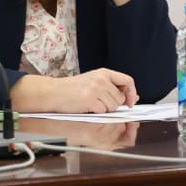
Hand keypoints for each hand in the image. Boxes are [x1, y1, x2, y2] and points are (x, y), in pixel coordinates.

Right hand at [13, 67, 139, 113]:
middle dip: (114, 106)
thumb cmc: (72, 89)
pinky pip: (102, 111)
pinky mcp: (90, 99)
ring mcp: (96, 88)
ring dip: (104, 110)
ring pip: (113, 106)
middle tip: (100, 104)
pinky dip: (96, 113)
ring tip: (92, 105)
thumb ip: (112, 88)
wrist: (54, 92)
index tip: (130, 102)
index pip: (128, 81)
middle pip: (120, 98)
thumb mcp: (94, 82)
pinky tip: (87, 108)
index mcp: (104, 73)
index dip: (131, 93)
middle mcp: (102, 79)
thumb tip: (132, 97)